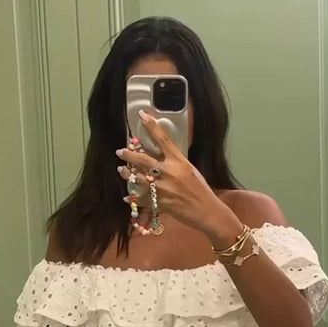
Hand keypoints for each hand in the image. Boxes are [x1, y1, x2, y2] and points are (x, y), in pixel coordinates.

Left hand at [117, 112, 223, 233]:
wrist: (207, 211)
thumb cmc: (201, 190)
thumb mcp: (190, 170)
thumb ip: (176, 162)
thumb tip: (162, 155)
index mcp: (179, 161)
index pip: (163, 139)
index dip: (151, 126)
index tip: (142, 115)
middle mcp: (169, 172)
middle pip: (143, 159)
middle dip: (129, 154)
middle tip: (120, 151)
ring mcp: (163, 188)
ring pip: (138, 178)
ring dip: (127, 174)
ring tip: (121, 170)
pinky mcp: (160, 203)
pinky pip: (141, 199)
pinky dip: (133, 198)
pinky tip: (127, 196)